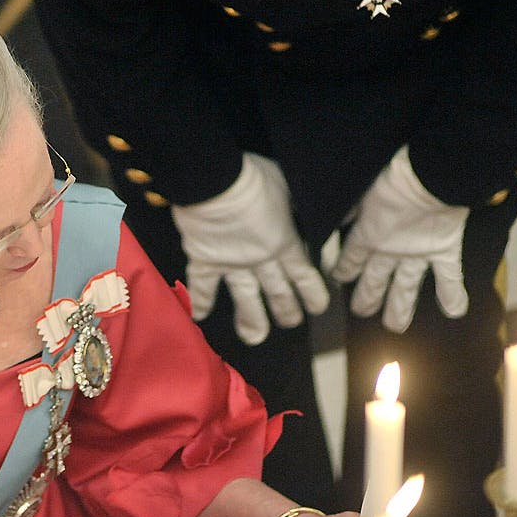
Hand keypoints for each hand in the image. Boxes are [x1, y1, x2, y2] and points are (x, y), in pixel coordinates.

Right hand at [171, 153, 328, 344]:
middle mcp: (259, 260)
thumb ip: (298, 205)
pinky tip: (198, 318)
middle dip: (287, 310)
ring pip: (245, 297)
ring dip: (253, 319)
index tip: (318, 308)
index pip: (304, 275)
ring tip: (256, 338)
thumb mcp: (288, 186)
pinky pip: (202, 285)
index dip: (313, 293)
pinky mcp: (204, 260)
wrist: (213, 181)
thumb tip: (315, 215)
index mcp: (283, 242)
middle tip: (292, 322)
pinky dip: (199, 301)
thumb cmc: (254, 178)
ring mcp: (231, 264)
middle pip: (277, 291)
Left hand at [331, 146, 469, 332]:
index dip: (343, 272)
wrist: (430, 174)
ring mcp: (417, 256)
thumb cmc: (394, 175)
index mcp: (367, 236)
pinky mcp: (444, 251)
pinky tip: (454, 314)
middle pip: (373, 282)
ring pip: (405, 290)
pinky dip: (452, 295)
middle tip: (361, 313)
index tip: (340, 280)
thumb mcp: (361, 188)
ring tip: (394, 327)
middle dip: (365, 300)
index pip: (350, 261)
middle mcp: (390, 252)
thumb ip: (350, 207)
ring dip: (399, 310)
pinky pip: (449, 279)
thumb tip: (338, 217)